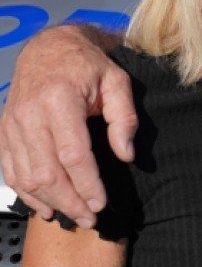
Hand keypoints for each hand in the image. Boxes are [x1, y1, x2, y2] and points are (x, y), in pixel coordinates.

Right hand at [0, 25, 136, 228]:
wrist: (48, 48)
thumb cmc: (87, 64)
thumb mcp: (117, 81)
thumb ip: (124, 118)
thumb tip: (126, 154)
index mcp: (59, 100)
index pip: (73, 155)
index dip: (87, 184)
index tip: (101, 203)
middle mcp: (30, 115)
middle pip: (47, 172)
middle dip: (70, 201)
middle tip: (90, 218)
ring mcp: (12, 125)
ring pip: (27, 176)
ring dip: (49, 201)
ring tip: (73, 216)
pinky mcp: (4, 132)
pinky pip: (11, 170)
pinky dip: (26, 193)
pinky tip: (45, 206)